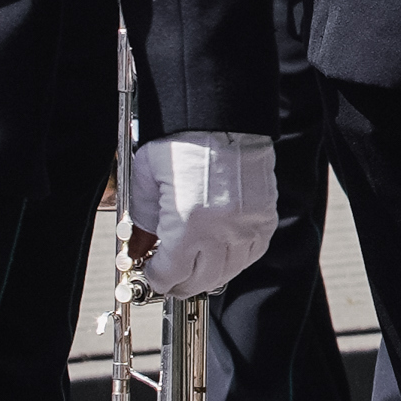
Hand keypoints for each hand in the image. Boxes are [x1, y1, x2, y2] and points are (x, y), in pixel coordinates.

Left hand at [127, 131, 279, 297]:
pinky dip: (234, 259)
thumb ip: (140, 224)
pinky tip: (220, 252)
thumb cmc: (182, 141)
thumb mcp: (145, 182)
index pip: (169, 275)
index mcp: (187, 223)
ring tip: (193, 265)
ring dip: (206, 274)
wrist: (220, 117)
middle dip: (178, 283)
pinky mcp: (264, 218)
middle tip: (168, 276)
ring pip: (226, 273)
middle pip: (198, 282)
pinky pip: (251, 254)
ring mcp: (246, 226)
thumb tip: (137, 251)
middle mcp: (220, 230)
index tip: (151, 274)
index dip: (156, 279)